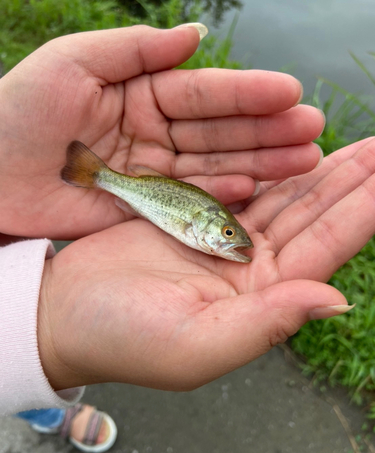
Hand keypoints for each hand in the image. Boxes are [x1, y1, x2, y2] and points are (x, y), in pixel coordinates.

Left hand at [0, 25, 323, 239]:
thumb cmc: (20, 111)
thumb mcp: (75, 60)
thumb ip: (138, 49)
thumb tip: (197, 35)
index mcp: (140, 92)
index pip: (203, 92)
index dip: (246, 93)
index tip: (289, 93)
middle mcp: (153, 132)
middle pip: (218, 132)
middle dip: (265, 131)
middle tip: (311, 130)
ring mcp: (153, 173)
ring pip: (213, 166)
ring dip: (258, 164)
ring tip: (301, 161)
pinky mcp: (145, 209)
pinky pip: (189, 200)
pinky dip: (221, 195)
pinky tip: (254, 189)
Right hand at [37, 137, 374, 391]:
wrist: (66, 314)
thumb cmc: (123, 338)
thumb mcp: (197, 343)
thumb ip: (268, 323)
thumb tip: (337, 301)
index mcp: (259, 299)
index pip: (324, 250)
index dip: (362, 212)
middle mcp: (249, 269)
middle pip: (312, 218)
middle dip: (350, 182)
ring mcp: (222, 240)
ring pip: (283, 198)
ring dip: (318, 170)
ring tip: (356, 144)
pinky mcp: (194, 219)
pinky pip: (242, 186)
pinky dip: (270, 166)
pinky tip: (294, 148)